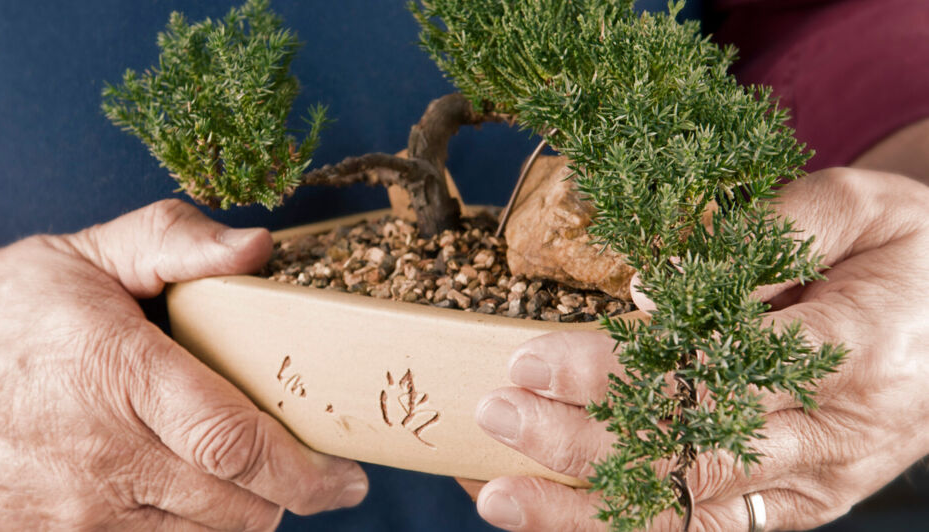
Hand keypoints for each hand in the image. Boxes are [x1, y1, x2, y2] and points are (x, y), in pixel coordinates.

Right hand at [0, 199, 367, 529]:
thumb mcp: (79, 254)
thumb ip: (173, 242)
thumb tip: (259, 247)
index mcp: (116, 373)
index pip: (237, 443)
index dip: (309, 470)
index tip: (347, 476)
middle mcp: (100, 456)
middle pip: (237, 508)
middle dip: (285, 492)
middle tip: (298, 463)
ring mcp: (71, 512)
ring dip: (236, 512)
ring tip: (234, 471)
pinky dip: (182, 529)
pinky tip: (173, 486)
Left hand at [471, 169, 928, 530]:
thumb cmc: (908, 254)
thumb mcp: (862, 206)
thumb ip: (768, 232)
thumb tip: (653, 288)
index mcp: (847, 343)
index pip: (706, 367)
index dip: (613, 371)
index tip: (532, 359)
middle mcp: (831, 428)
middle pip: (688, 447)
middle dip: (581, 439)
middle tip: (496, 415)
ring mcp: (817, 478)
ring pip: (693, 509)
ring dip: (591, 510)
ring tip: (504, 498)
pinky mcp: (804, 505)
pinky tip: (566, 529)